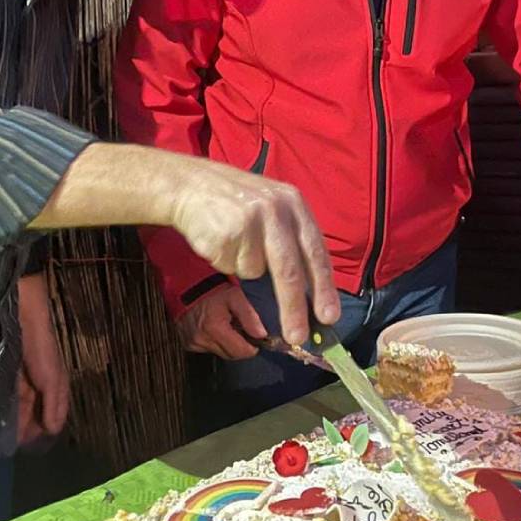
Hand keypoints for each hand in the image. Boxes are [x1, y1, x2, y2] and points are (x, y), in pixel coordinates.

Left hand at [16, 274, 69, 443]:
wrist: (22, 312)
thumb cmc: (40, 345)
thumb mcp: (53, 377)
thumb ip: (54, 404)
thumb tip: (53, 431)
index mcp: (50, 385)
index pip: (46, 415)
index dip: (36, 430)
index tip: (23, 445)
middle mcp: (32, 383)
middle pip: (27, 412)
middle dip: (19, 427)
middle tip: (3, 443)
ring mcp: (15, 376)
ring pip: (11, 404)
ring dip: (6, 418)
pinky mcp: (0, 369)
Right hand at [168, 157, 339, 346]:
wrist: (191, 183)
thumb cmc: (237, 203)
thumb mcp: (273, 206)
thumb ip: (293, 239)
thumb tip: (311, 291)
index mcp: (293, 203)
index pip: (315, 252)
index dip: (324, 287)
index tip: (329, 317)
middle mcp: (275, 210)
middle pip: (289, 269)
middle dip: (294, 308)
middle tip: (297, 337)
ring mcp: (248, 220)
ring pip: (254, 271)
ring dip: (244, 265)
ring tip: (235, 239)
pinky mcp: (224, 233)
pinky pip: (231, 266)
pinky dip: (225, 260)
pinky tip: (220, 237)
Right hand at [178, 284, 267, 358]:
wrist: (189, 286)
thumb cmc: (214, 290)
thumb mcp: (236, 297)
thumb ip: (250, 317)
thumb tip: (261, 335)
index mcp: (215, 328)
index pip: (240, 352)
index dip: (251, 346)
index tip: (254, 337)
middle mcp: (202, 339)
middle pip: (231, 355)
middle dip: (239, 345)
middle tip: (240, 328)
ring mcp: (193, 343)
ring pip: (221, 353)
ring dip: (227, 343)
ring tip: (225, 325)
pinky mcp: (188, 344)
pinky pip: (209, 349)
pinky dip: (215, 342)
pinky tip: (214, 328)